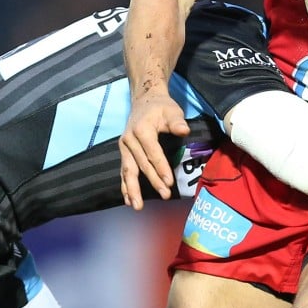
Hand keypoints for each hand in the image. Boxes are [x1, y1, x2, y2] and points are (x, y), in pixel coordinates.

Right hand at [119, 90, 189, 210]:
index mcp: (141, 130)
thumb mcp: (171, 110)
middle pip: (141, 164)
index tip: (170, 183)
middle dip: (153, 181)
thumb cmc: (161, 107)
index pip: (152, 153)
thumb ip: (177, 121)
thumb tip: (184, 130)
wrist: (144, 100)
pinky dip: (125, 186)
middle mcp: (129, 140)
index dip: (161, 168)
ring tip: (137, 206)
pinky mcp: (123, 152)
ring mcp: (124, 147)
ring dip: (133, 190)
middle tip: (165, 195)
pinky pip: (123, 171)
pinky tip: (128, 200)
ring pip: (128, 171)